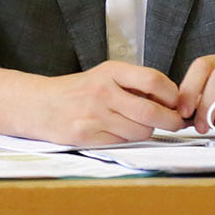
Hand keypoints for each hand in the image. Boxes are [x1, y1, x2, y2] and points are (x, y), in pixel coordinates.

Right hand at [0, 61, 184, 146]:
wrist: (38, 105)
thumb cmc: (77, 91)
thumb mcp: (104, 76)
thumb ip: (134, 84)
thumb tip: (173, 100)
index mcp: (109, 72)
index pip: (153, 80)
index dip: (172, 94)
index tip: (176, 101)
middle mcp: (102, 91)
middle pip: (151, 111)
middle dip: (170, 121)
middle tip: (175, 123)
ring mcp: (94, 115)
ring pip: (140, 131)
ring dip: (146, 132)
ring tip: (135, 125)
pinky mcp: (87, 136)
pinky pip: (123, 142)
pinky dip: (126, 140)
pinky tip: (115, 131)